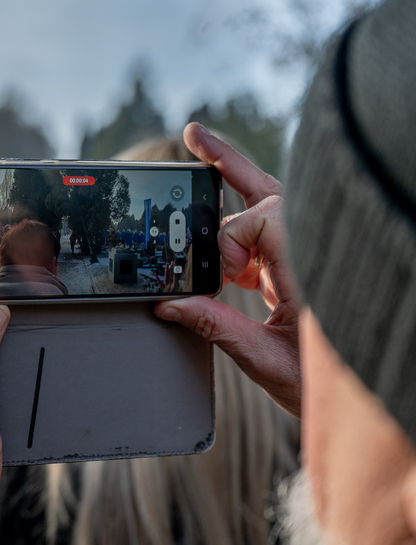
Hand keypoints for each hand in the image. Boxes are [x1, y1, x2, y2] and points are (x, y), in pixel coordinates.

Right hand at [154, 123, 302, 414]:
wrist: (374, 406)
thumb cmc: (331, 388)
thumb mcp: (265, 360)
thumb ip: (215, 327)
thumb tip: (170, 305)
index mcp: (312, 269)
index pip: (259, 221)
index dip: (229, 243)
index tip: (219, 278)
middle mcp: (314, 253)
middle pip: (266, 196)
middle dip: (228, 173)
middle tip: (194, 137)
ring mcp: (311, 257)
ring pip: (270, 203)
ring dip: (234, 180)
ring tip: (199, 144)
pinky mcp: (304, 267)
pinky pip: (272, 227)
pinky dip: (242, 217)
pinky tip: (217, 204)